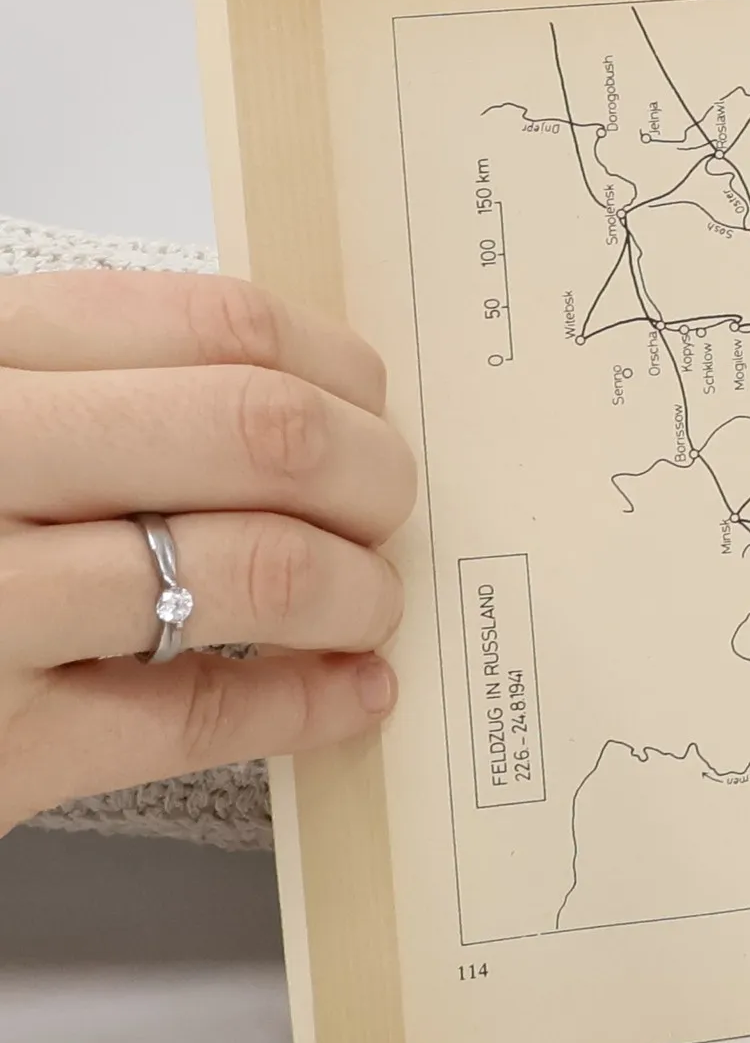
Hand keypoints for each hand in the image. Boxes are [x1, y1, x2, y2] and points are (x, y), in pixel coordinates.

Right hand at [0, 271, 414, 833]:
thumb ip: (66, 384)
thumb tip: (281, 390)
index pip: (209, 324)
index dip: (332, 365)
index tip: (372, 401)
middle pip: (258, 433)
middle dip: (370, 472)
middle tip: (391, 503)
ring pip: (252, 570)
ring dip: (358, 587)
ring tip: (371, 600)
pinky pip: (195, 719)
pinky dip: (309, 704)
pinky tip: (355, 691)